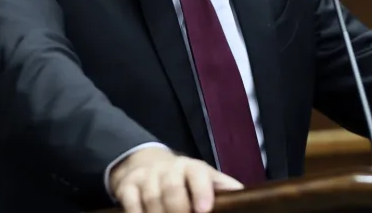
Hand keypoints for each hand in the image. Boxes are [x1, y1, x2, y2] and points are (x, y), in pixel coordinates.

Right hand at [109, 147, 243, 212]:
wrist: (147, 163)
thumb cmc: (184, 177)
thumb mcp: (204, 177)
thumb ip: (222, 186)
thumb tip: (244, 195)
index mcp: (191, 167)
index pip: (198, 174)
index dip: (201, 191)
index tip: (204, 209)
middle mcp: (168, 169)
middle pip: (172, 189)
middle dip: (178, 209)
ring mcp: (146, 177)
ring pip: (152, 198)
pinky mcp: (127, 186)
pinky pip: (130, 203)